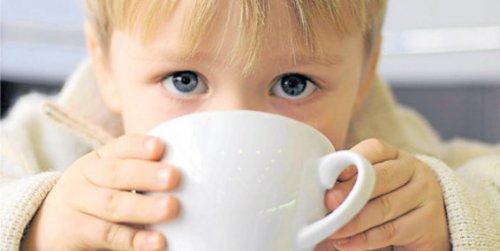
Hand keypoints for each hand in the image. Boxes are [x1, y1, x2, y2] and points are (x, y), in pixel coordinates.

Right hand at [22, 134, 180, 250]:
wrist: (49, 225)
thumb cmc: (95, 197)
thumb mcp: (109, 178)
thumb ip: (140, 172)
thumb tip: (188, 172)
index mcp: (99, 158)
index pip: (120, 147)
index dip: (140, 146)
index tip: (161, 147)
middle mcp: (86, 176)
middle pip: (117, 173)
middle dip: (146, 174)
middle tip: (174, 177)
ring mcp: (77, 203)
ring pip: (113, 204)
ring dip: (144, 207)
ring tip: (171, 208)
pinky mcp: (74, 231)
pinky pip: (108, 235)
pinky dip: (134, 240)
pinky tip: (157, 242)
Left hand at [315, 139, 449, 250]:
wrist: (425, 227)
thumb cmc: (386, 200)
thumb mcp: (370, 187)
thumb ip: (350, 185)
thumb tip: (323, 195)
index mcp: (394, 155)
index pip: (374, 150)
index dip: (351, 162)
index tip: (330, 176)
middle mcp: (412, 169)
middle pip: (379, 177)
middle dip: (350, 192)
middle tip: (329, 203)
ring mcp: (424, 194)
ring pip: (384, 206)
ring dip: (353, 220)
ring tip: (332, 229)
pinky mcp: (428, 222)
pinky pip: (391, 231)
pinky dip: (365, 239)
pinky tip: (346, 243)